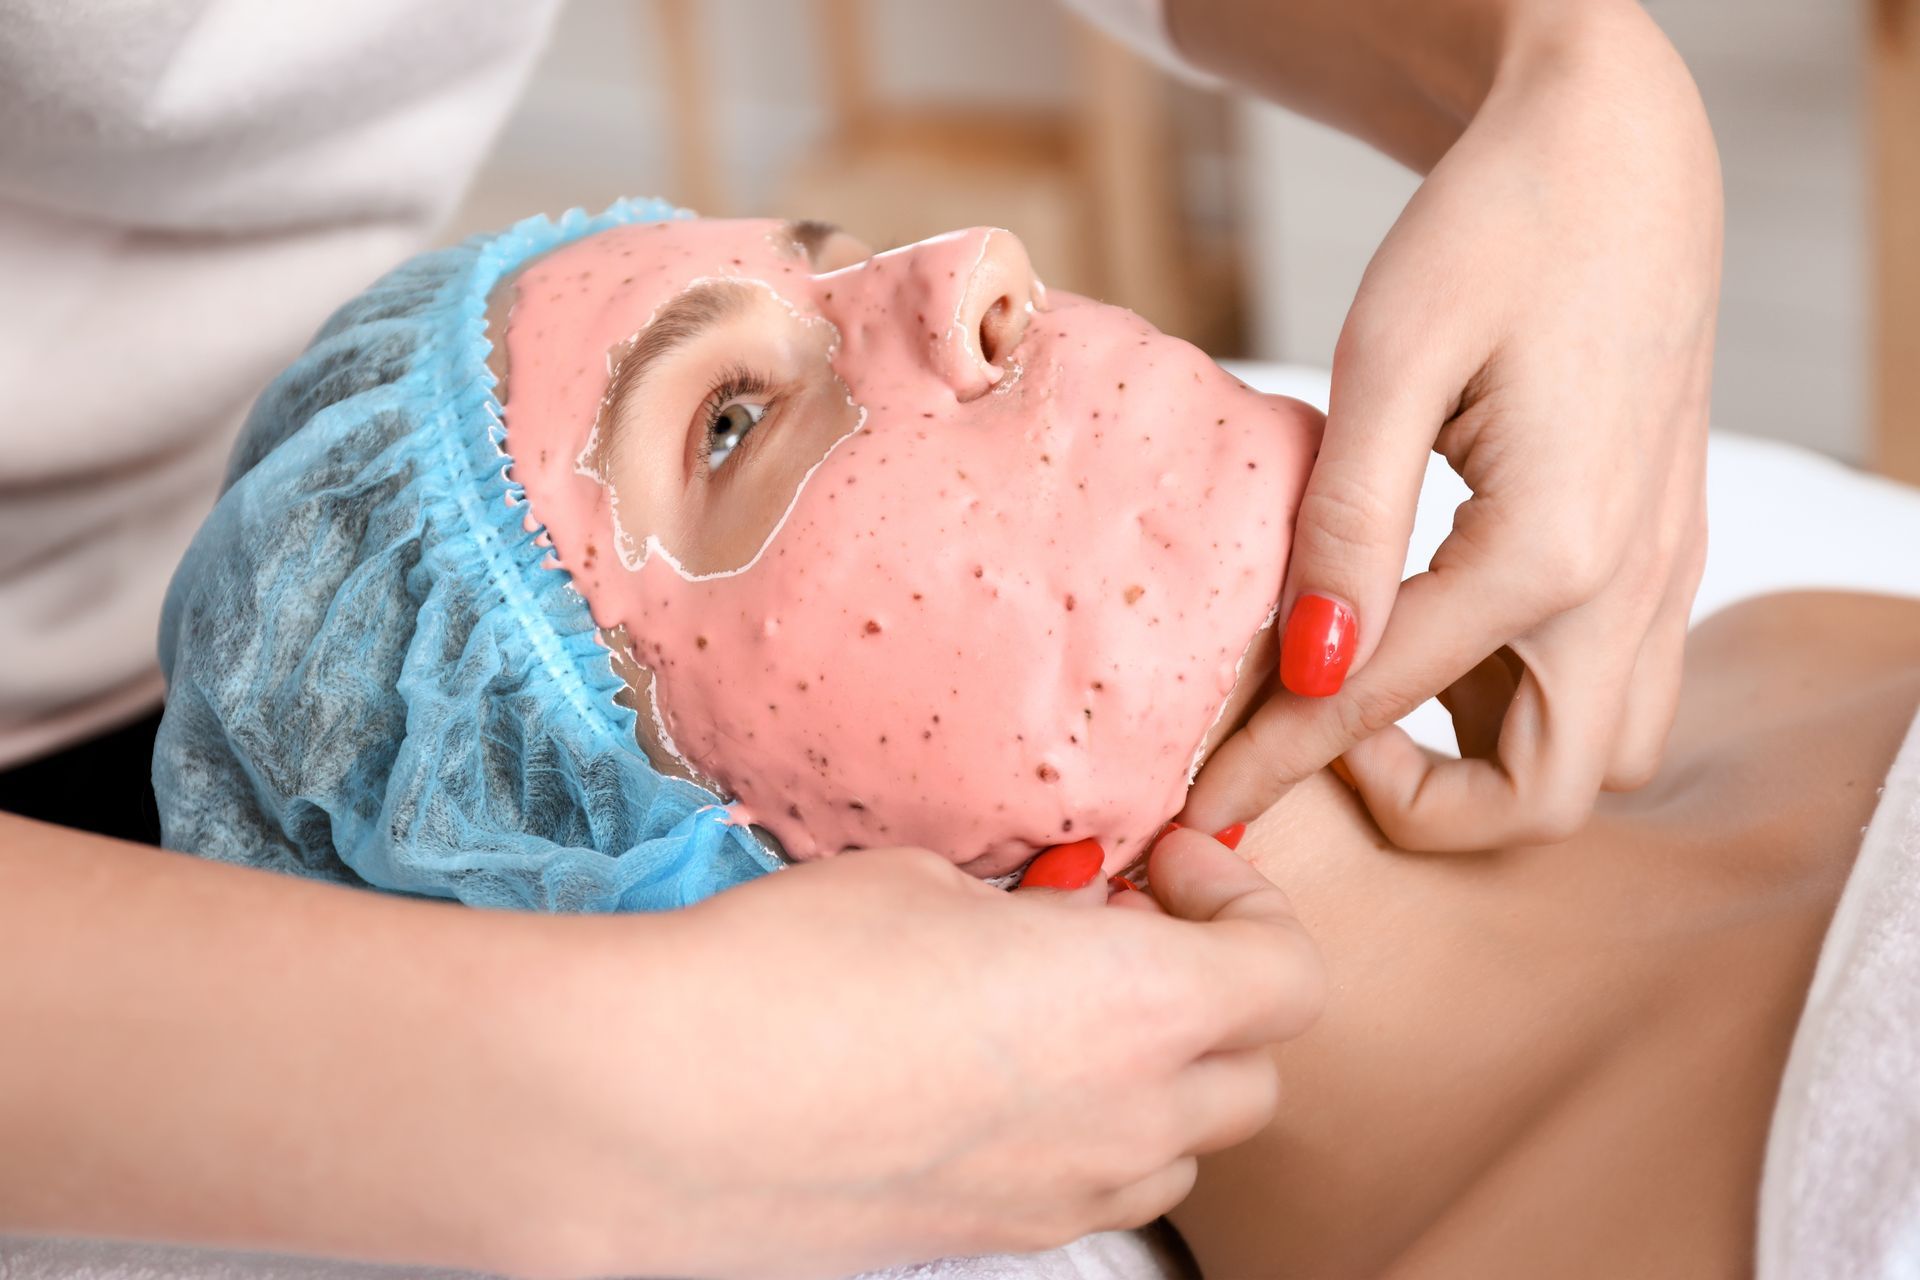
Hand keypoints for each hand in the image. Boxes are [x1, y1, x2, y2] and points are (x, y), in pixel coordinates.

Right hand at [524, 838, 1320, 1278]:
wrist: (664, 1108)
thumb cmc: (790, 969)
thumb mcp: (923, 883)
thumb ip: (1022, 910)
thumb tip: (1038, 925)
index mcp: (1141, 1004)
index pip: (1289, 971)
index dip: (1243, 902)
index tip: (1163, 866)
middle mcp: (1128, 1117)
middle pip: (1255, 1072)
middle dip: (1212, 994)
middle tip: (1123, 931)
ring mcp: (1062, 1197)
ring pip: (1181, 1146)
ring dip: (1155, 1076)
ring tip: (1055, 1013)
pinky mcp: (990, 1238)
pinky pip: (1090, 1190)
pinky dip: (1081, 1134)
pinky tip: (986, 1079)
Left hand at [1184, 4, 1719, 849]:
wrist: (1615, 150)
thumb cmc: (1497, 227)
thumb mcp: (1392, 357)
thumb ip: (1349, 524)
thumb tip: (1307, 665)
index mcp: (1553, 549)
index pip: (1383, 702)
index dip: (1277, 761)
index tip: (1197, 807)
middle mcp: (1629, 584)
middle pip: (1545, 796)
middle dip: (1425, 806)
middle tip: (1323, 729)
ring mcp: (1662, 569)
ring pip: (1603, 752)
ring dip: (1495, 758)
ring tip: (1387, 677)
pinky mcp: (1663, 544)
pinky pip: (1619, 681)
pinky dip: (1534, 700)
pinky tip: (1447, 630)